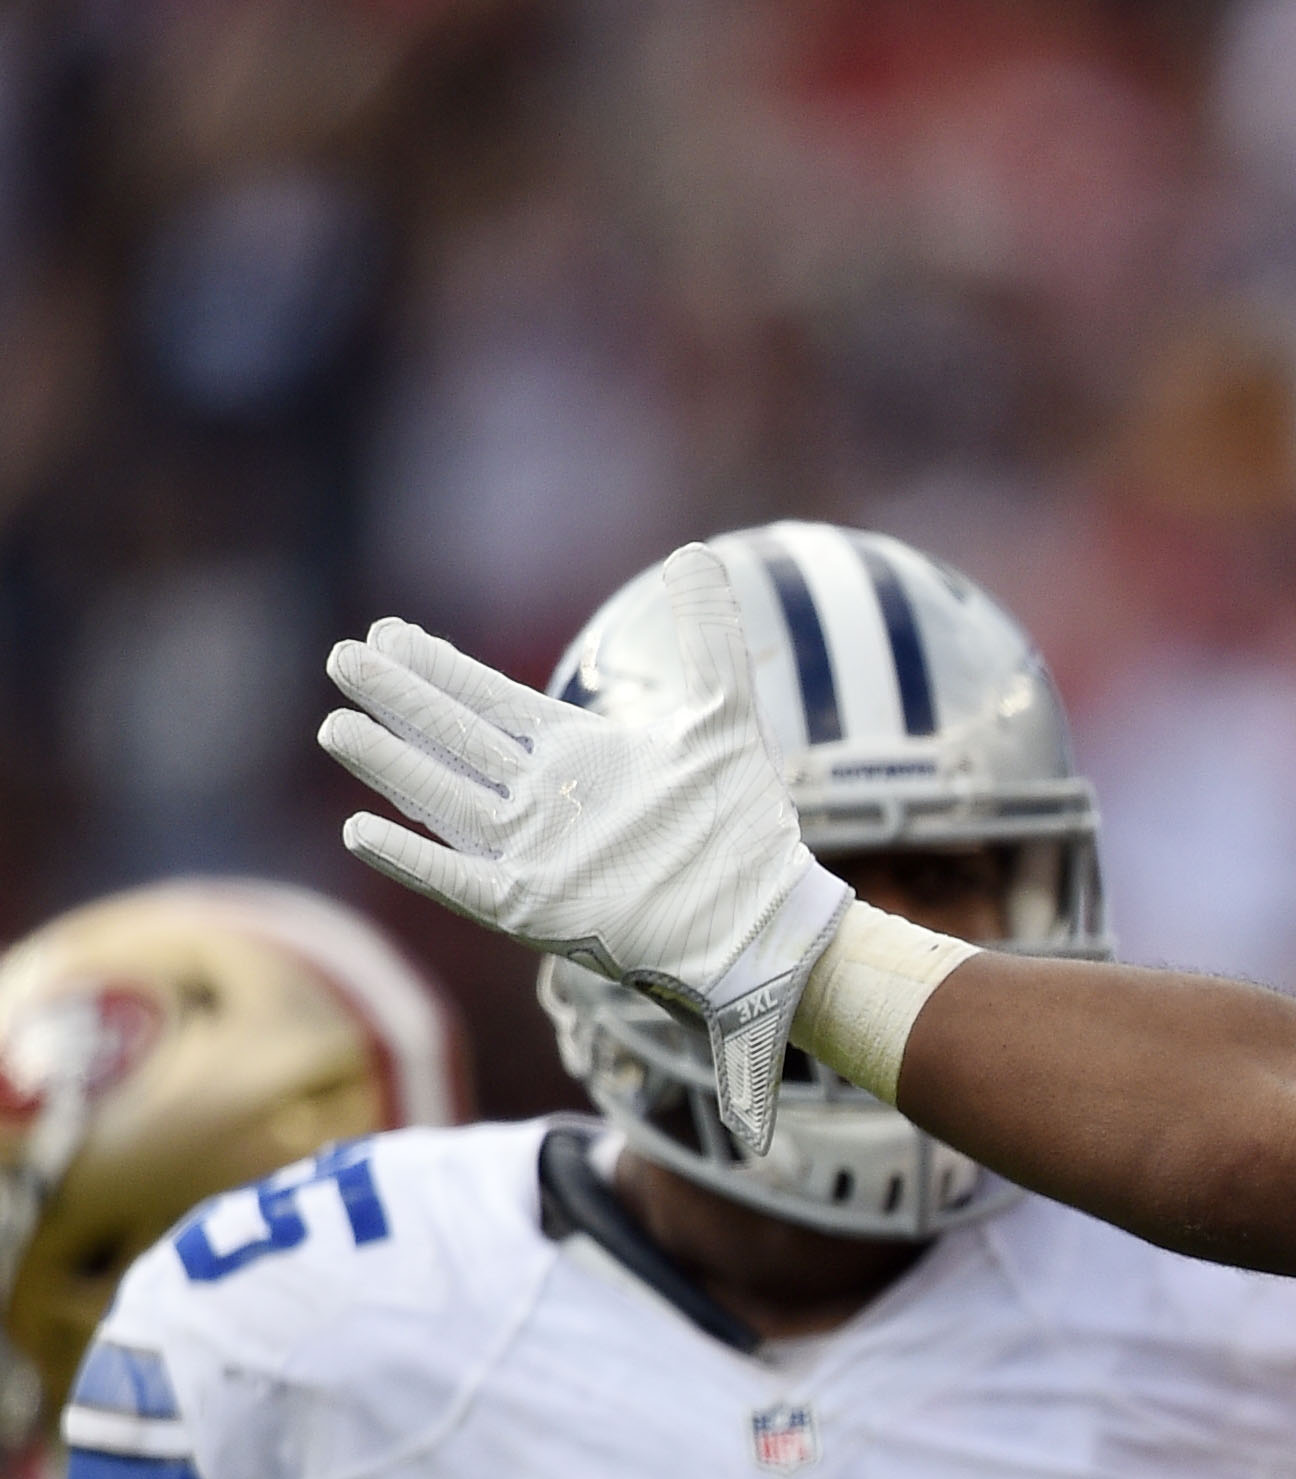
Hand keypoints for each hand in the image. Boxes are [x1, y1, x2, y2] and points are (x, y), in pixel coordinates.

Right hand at [319, 544, 844, 1158]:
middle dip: (401, 699)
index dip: (440, 665)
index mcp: (578, 754)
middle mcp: (545, 800)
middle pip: (456, 738)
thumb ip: (707, 637)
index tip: (387, 629)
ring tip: (337, 725)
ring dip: (393, 764)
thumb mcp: (722, 719)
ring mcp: (536, 854)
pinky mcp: (536, 909)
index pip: (491, 699)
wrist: (765, 916)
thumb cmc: (742, 825)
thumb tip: (695, 552)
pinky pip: (460, 880)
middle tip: (343, 657)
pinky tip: (362, 827)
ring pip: (445, 799)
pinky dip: (414, 858)